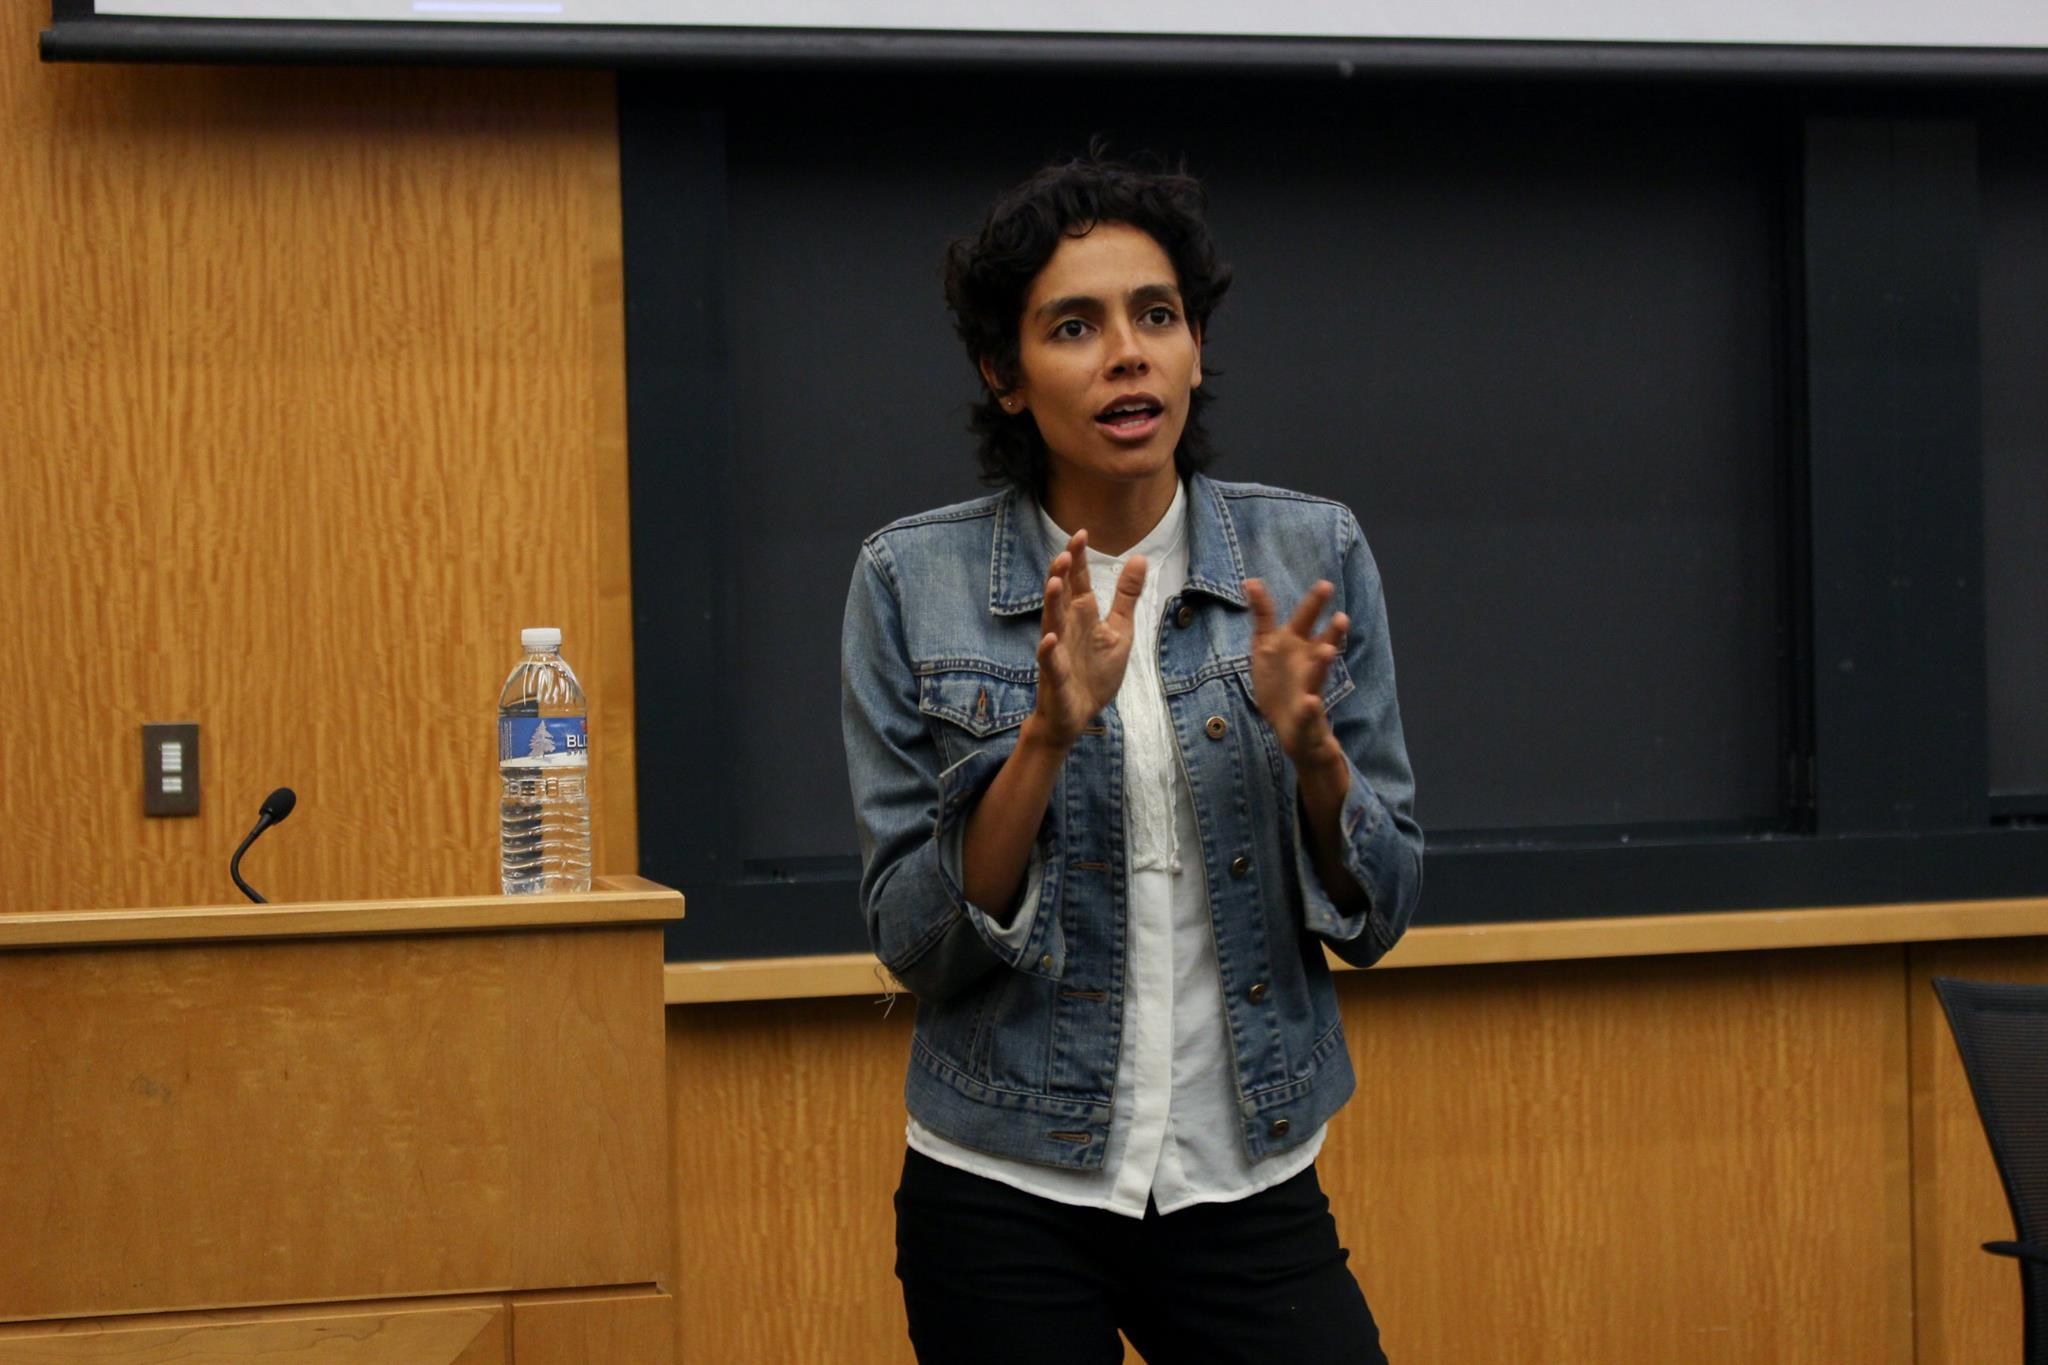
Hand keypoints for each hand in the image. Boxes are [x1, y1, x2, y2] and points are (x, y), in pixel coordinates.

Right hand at [1028, 530, 1146, 751]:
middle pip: (1061, 596)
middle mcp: (1066, 627)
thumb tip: (1140, 558)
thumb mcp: (1119, 630)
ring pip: (1051, 622)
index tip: (1081, 533)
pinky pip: (1050, 662)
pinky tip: (1050, 638)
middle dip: (1062, 575)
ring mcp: (1058, 651)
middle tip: (1067, 552)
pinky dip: (1048, 650)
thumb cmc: (1095, 672)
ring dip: (1051, 603)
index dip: (1079, 559)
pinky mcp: (1055, 676)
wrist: (1077, 715)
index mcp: (1082, 615)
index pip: (1078, 582)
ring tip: (1054, 582)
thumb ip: (1126, 596)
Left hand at [1245, 577, 1348, 770]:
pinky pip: (1308, 711)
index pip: (1305, 621)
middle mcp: (1308, 664)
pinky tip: (1310, 701)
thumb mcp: (1267, 646)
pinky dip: (1310, 707)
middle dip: (1332, 632)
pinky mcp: (1305, 715)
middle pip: (1321, 646)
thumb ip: (1263, 614)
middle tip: (1342, 617)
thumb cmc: (1281, 680)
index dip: (1314, 604)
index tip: (1325, 584)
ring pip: (1318, 676)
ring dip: (1322, 664)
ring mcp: (1309, 689)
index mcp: (1298, 646)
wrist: (1291, 727)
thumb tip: (1250, 579)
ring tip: (1328, 651)